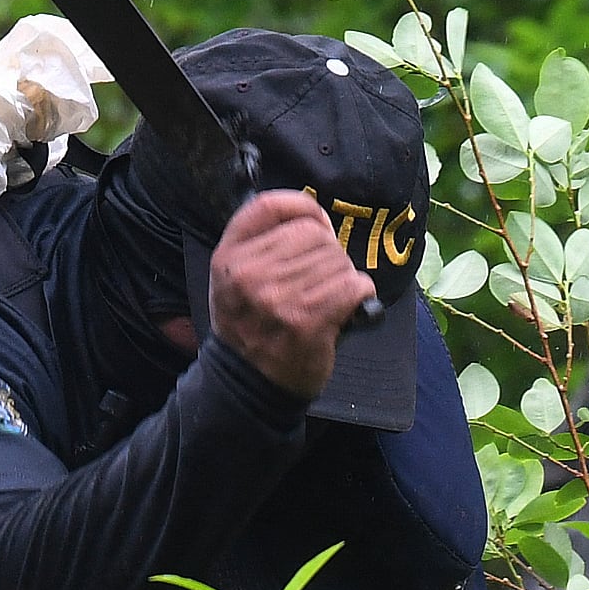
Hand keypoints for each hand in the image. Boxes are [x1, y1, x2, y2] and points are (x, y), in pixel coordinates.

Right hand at [207, 189, 373, 399]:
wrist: (249, 384)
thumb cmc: (249, 326)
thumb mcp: (232, 278)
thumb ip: (259, 241)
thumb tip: (314, 216)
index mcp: (229, 257)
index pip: (271, 205)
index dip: (303, 208)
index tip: (316, 223)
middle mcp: (249, 273)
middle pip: (313, 234)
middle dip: (327, 253)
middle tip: (321, 279)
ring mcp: (279, 297)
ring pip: (337, 260)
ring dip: (343, 277)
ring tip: (328, 298)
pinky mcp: (309, 320)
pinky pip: (353, 285)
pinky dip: (359, 294)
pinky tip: (346, 308)